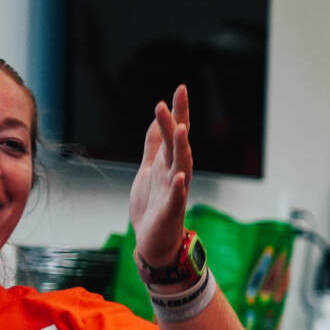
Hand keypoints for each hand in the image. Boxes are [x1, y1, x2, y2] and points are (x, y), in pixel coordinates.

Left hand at [127, 86, 193, 268]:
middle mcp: (175, 173)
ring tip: (180, 129)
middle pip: (179, 143)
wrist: (153, 240)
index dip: (177, 111)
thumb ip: (153, 146)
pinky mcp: (171, 211)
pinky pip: (177, 198)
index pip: (174, 133)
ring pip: (181, 166)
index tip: (180, 89)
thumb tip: (157, 120)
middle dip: (178, 120)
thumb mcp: (148, 169)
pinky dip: (179, 187)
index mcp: (168, 163)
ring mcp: (175, 192)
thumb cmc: (153, 205)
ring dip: (181, 148)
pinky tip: (179, 176)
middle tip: (177, 97)